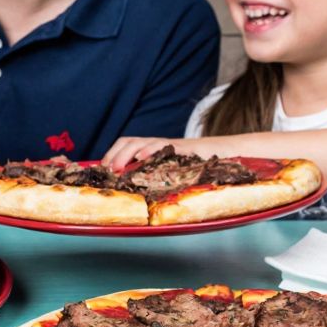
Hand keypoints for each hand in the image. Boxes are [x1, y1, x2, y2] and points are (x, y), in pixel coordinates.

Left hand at [102, 136, 220, 170]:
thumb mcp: (167, 170)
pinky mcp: (185, 150)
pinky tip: (143, 156)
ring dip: (127, 152)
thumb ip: (149, 174)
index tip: (103, 168)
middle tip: (108, 169)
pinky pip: (167, 148)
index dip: (112, 154)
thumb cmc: (192, 165)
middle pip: (130, 141)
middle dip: (116, 154)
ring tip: (118, 165)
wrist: (224, 154)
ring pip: (144, 142)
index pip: (126, 144)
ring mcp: (171, 146)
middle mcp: (158, 145)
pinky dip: (153, 150)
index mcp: (151, 148)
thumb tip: (128, 185)